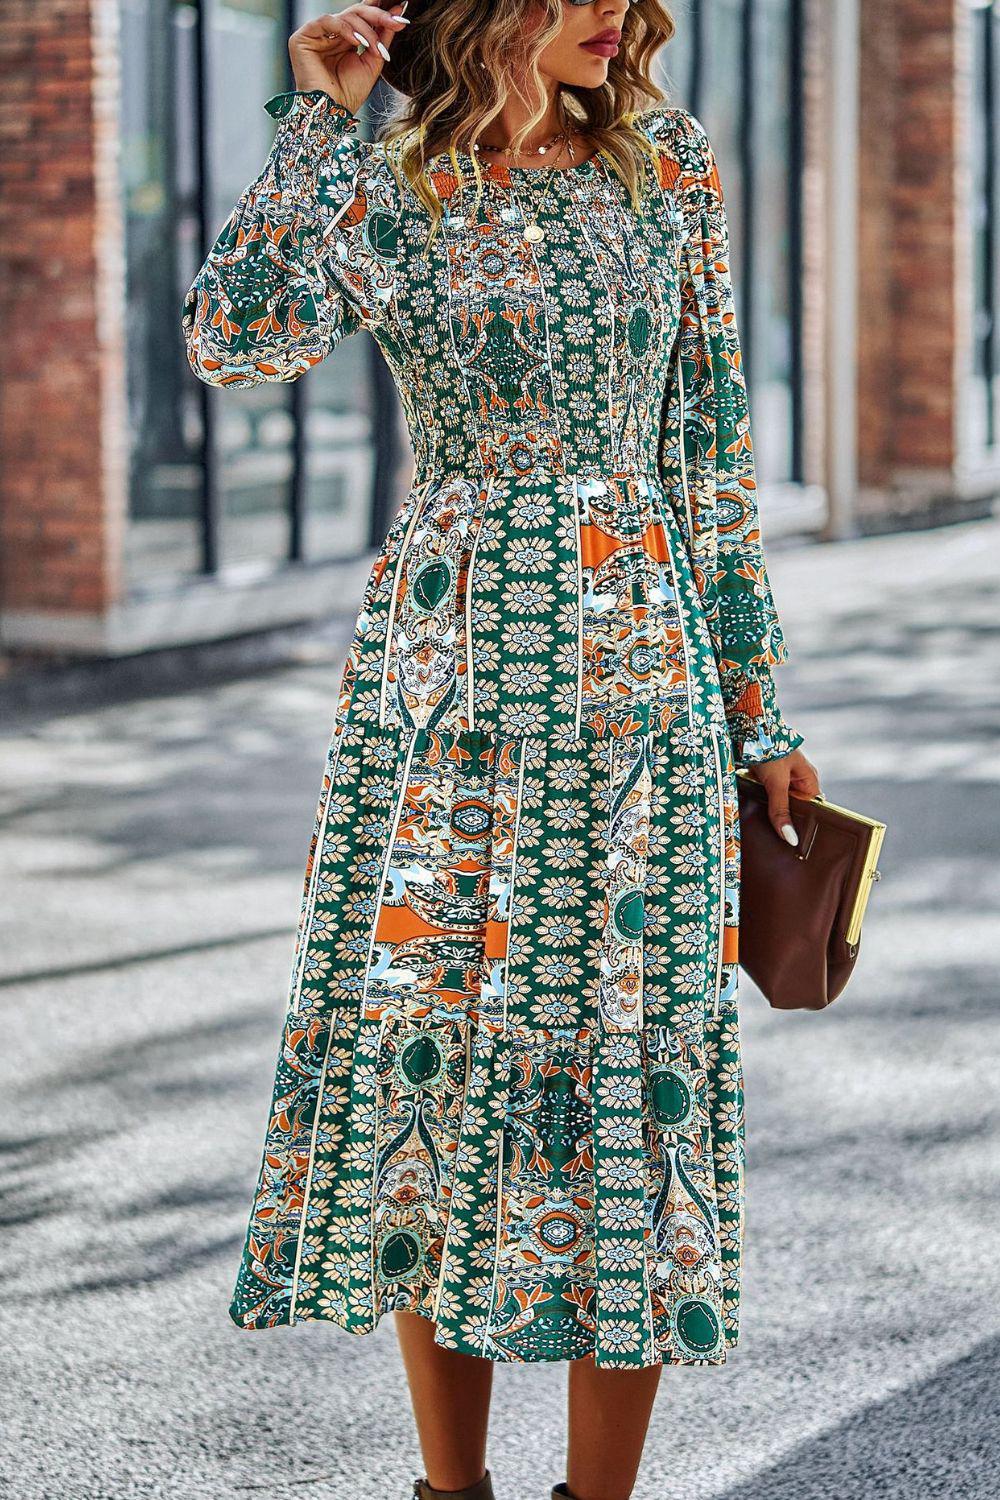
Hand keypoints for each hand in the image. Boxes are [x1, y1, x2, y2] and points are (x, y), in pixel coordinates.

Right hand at [289, 5, 408, 115]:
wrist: (332, 113)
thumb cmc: (350, 94)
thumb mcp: (373, 61)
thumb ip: (382, 37)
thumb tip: (397, 13)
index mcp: (343, 39)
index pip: (361, 16)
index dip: (379, 12)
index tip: (400, 14)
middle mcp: (329, 34)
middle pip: (355, 12)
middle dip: (378, 16)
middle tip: (396, 23)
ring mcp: (315, 35)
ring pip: (345, 16)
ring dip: (366, 30)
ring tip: (376, 49)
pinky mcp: (302, 38)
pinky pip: (327, 21)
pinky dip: (345, 29)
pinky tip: (358, 43)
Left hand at [748, 746, 821, 847]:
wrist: (746, 727)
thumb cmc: (769, 749)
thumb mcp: (777, 783)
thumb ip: (781, 810)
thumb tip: (791, 838)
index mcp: (808, 780)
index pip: (813, 810)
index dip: (805, 825)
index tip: (795, 844)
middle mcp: (796, 780)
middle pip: (792, 808)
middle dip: (783, 820)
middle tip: (776, 842)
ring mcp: (778, 779)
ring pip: (776, 803)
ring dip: (768, 812)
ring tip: (762, 832)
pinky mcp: (762, 777)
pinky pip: (762, 796)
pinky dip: (757, 803)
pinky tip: (750, 814)